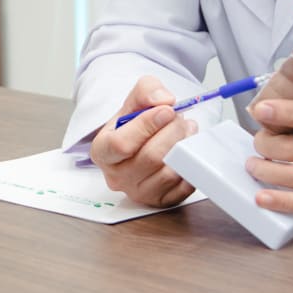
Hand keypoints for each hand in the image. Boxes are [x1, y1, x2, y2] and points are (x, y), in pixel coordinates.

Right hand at [89, 75, 197, 206]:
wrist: (141, 143)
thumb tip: (164, 100)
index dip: (147, 125)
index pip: (120, 144)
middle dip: (172, 133)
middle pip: (150, 158)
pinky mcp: (159, 201)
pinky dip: (189, 167)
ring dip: (184, 148)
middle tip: (181, 119)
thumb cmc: (134, 124)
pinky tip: (186, 152)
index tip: (166, 110)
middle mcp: (117, 176)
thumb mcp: (135, 99)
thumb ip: (146, 91)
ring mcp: (138, 192)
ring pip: (168, 173)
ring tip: (186, 131)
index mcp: (102, 151)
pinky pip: (182, 188)